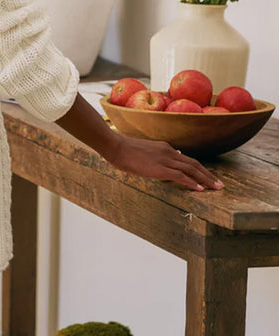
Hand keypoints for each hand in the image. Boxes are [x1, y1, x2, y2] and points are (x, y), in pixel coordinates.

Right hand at [55, 94, 222, 191]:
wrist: (116, 146)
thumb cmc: (125, 150)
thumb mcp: (145, 152)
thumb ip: (156, 157)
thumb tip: (164, 162)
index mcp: (166, 148)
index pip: (186, 159)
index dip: (199, 169)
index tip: (207, 177)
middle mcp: (169, 152)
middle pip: (194, 164)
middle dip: (208, 175)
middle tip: (220, 185)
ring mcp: (165, 159)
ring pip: (191, 169)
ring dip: (206, 179)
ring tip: (216, 188)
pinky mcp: (160, 168)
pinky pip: (180, 176)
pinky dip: (192, 182)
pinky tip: (200, 189)